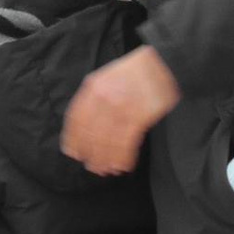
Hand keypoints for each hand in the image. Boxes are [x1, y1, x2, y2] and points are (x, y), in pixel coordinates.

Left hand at [61, 45, 180, 174]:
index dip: (73, 138)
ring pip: (107, 141)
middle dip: (90, 153)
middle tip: (91, 166)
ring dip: (106, 159)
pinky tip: (122, 165)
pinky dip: (123, 157)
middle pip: (91, 134)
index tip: (72, 152)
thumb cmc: (134, 71)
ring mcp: (121, 108)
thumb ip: (94, 96)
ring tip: (106, 170)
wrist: (161, 64)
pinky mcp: (139, 117)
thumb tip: (84, 123)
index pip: (76, 118)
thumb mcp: (106, 76)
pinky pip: (126, 143)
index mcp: (93, 87)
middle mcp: (103, 98)